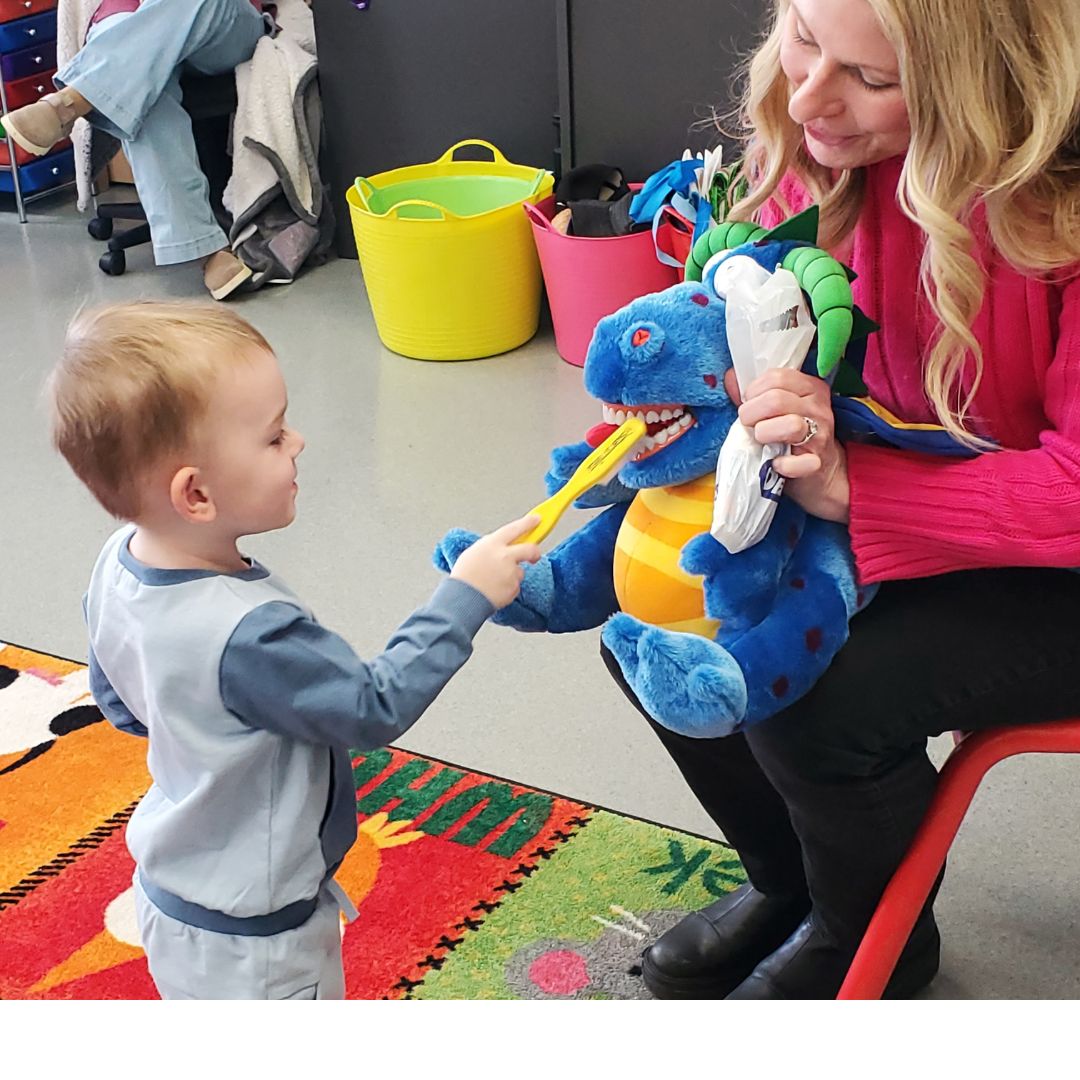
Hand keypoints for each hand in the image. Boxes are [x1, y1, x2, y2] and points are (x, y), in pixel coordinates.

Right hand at [450, 514, 541, 607]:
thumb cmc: (463, 577)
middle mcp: (504, 556)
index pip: (514, 528)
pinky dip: (507, 589)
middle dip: (534, 552)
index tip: (536, 519)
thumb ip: (490, 547)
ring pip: (519, 571)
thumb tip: (500, 546)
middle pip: (530, 549)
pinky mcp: (513, 588)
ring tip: (493, 582)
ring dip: (511, 576)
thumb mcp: (472, 553)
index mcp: (492, 544)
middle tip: (534, 556)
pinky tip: (494, 590)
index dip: (527, 522)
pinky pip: (515, 586)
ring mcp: (510, 573)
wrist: (462, 598)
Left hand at [725, 368, 849, 522]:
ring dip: (764, 434)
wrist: (820, 472)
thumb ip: (755, 393)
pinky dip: (782, 465)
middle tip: (749, 425)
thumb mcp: (778, 409)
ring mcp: (820, 435)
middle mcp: (818, 408)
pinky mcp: (817, 463)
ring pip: (789, 425)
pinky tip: (776, 463)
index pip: (777, 377)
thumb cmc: (791, 436)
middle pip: (776, 400)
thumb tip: (730, 378)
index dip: (754, 391)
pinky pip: (798, 463)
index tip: (750, 404)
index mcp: (811, 388)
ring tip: (761, 440)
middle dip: (751, 413)